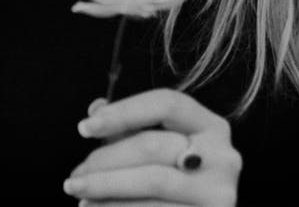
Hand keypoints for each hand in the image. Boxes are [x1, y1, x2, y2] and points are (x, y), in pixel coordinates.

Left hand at [64, 88, 241, 205]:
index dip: (123, 111)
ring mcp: (219, 193)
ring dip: (105, 188)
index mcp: (212, 128)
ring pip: (151, 180)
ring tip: (79, 195)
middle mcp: (223, 158)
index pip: (167, 103)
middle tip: (74, 176)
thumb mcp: (155, 154)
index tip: (84, 127)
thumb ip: (129, 130)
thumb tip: (96, 108)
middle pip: (153, 144)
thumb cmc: (171, 191)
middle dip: (105, 159)